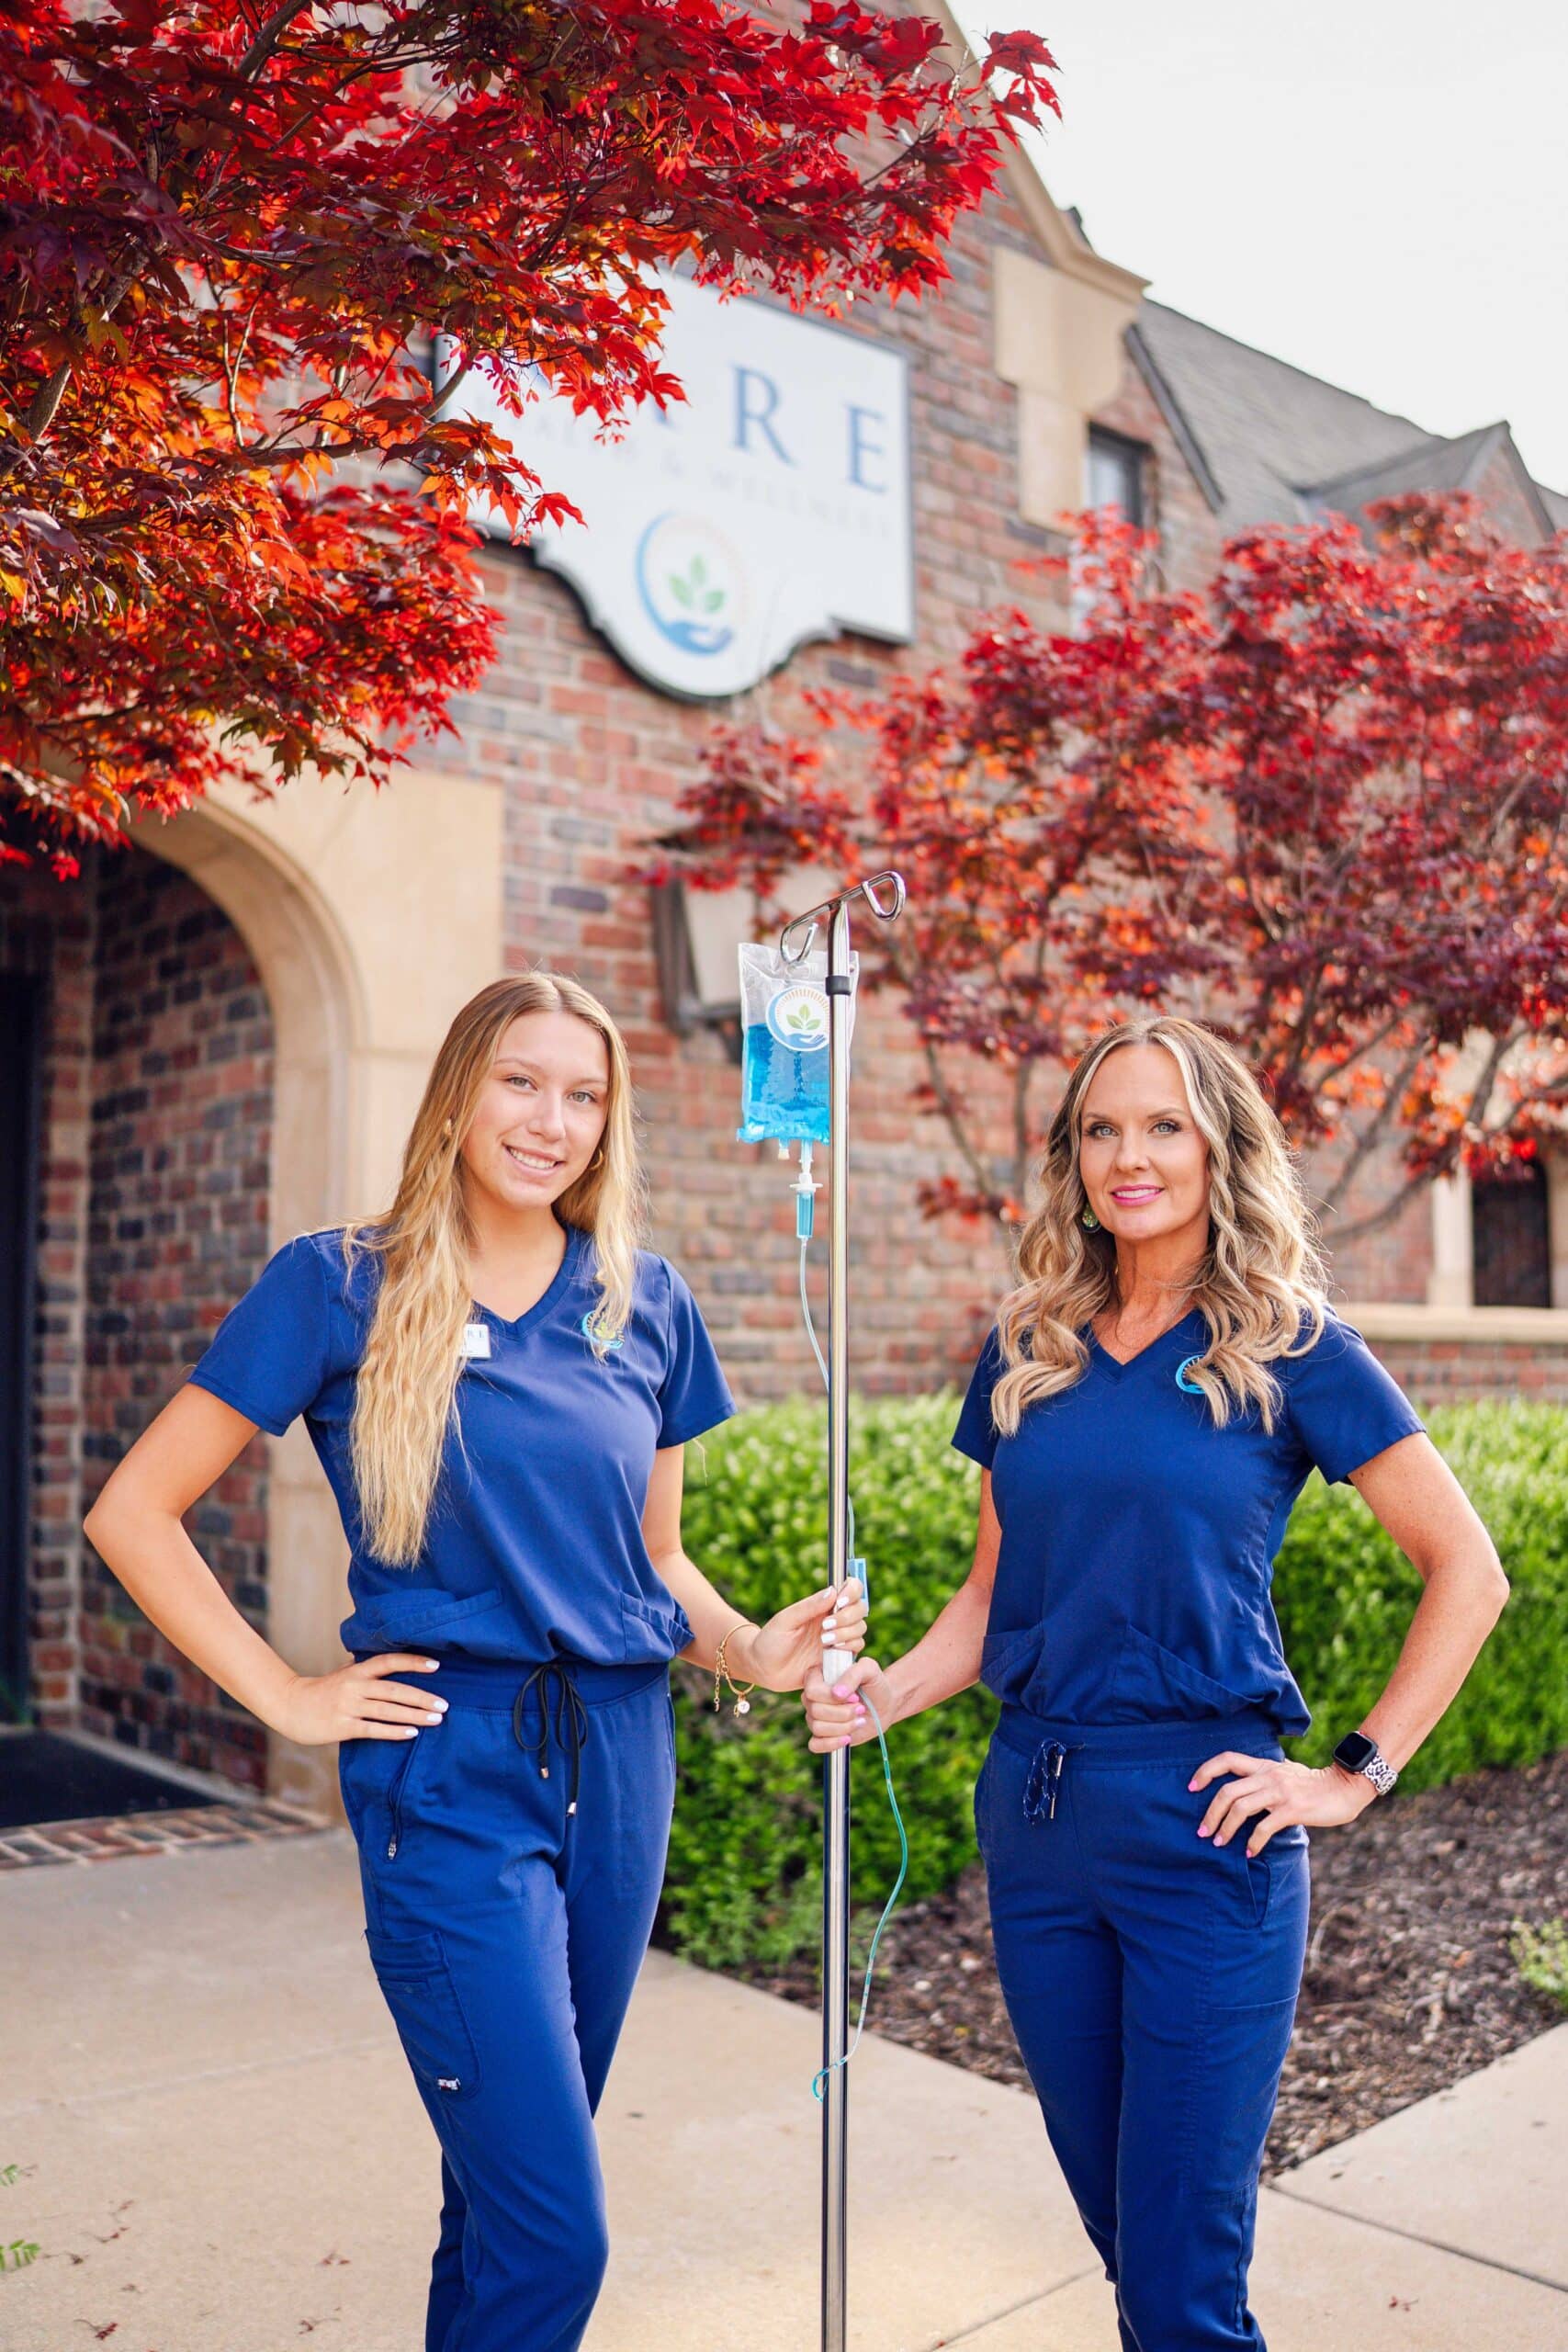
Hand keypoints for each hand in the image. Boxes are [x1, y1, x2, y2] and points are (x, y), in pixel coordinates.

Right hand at [271, 1654, 448, 1746]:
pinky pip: (373, 1729)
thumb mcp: (345, 1674)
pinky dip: (394, 1732)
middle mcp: (355, 1686)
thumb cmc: (323, 1691)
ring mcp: (348, 1706)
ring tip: (436, 1719)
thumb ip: (367, 1670)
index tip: (437, 1665)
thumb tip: (395, 1663)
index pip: (390, 1661)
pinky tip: (412, 1733)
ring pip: (388, 1710)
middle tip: (444, 1705)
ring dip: (415, 1715)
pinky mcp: (342, 1726)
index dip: (413, 1662)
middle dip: (422, 1697)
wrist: (290, 1706)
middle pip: (395, 1689)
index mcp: (357, 1670)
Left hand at [745, 1579, 867, 1693]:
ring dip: (847, 1633)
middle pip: (860, 1608)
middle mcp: (833, 1619)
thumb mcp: (785, 1621)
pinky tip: (830, 1653)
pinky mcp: (839, 1658)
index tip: (839, 1603)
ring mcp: (837, 1639)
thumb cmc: (770, 1641)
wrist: (764, 1671)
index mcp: (822, 1605)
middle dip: (848, 1616)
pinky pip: (856, 1650)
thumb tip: (833, 1591)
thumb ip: (808, 1606)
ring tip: (824, 1642)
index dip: (851, 1592)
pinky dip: (848, 1648)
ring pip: (860, 1629)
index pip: (849, 1589)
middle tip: (825, 1627)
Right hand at [802, 1654, 895, 1751]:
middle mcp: (813, 1697)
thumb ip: (853, 1674)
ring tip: (859, 1720)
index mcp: (818, 1677)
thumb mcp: (869, 1670)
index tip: (854, 1696)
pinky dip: (832, 1743)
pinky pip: (814, 1745)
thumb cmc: (875, 1684)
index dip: (831, 1697)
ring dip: (844, 1727)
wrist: (884, 1705)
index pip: (812, 1691)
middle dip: (844, 1713)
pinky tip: (848, 1737)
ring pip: (817, 1728)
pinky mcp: (821, 1735)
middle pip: (816, 1711)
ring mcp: (815, 1717)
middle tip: (860, 1708)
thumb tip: (836, 1693)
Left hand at [1189, 1749, 1375, 1855]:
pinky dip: (1253, 1841)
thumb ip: (1266, 1776)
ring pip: (1240, 1808)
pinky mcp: (1292, 1809)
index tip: (1191, 1787)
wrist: (1344, 1787)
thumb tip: (1249, 1786)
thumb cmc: (1315, 1784)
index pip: (1227, 1759)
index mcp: (1264, 1766)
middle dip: (1210, 1813)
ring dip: (1225, 1828)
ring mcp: (1280, 1792)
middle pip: (1227, 1791)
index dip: (1206, 1771)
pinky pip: (1264, 1827)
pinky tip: (1249, 1851)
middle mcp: (1268, 1776)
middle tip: (1202, 1831)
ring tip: (1218, 1842)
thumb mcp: (1286, 1772)